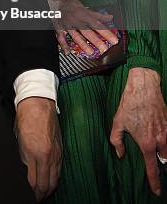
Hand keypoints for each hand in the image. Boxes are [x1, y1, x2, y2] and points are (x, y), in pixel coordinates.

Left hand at [15, 97, 61, 200]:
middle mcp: (48, 155)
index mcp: (35, 153)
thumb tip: (26, 172)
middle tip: (36, 198)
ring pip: (55, 179)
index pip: (35, 183)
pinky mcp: (61, 149)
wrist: (38, 101)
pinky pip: (59, 169)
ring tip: (43, 193)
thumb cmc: (25, 117)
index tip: (29, 196)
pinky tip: (50, 180)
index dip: (32, 193)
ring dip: (49, 188)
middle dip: (41, 194)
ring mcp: (56, 153)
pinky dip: (55, 177)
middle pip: (47, 185)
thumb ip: (23, 158)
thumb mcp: (18, 140)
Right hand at [47, 0, 117, 55]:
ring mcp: (67, 25)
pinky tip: (67, 52)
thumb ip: (97, 14)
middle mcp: (76, 20)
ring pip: (75, 35)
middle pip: (87, 31)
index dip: (106, 33)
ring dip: (82, 44)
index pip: (97, 24)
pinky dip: (63, 45)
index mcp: (83, 14)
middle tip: (104, 49)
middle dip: (96, 40)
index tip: (114, 40)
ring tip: (90, 52)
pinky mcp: (59, 28)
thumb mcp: (84, 7)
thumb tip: (110, 17)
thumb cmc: (70, 3)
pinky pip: (61, 37)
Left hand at [110, 68, 166, 196]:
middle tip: (154, 164)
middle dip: (161, 164)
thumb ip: (116, 140)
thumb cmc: (129, 103)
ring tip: (156, 151)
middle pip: (164, 160)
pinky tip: (157, 135)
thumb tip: (120, 153)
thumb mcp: (117, 122)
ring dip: (164, 153)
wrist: (144, 86)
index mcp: (147, 143)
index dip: (155, 182)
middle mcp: (160, 140)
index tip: (157, 191)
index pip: (153, 168)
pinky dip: (166, 141)